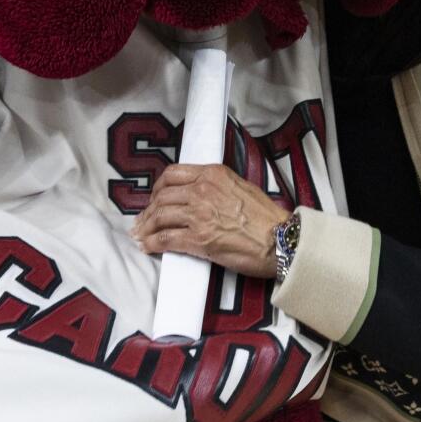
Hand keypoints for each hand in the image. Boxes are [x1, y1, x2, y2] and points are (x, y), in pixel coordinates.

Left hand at [130, 165, 291, 279]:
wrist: (279, 239)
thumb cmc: (265, 217)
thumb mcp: (240, 186)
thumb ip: (216, 186)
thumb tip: (198, 193)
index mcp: (212, 174)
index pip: (172, 174)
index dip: (158, 188)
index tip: (155, 198)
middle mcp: (202, 190)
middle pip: (162, 197)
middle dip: (148, 211)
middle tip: (142, 222)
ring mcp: (199, 215)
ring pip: (160, 217)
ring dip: (146, 228)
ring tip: (140, 235)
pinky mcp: (199, 240)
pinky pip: (166, 239)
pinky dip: (153, 243)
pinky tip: (148, 247)